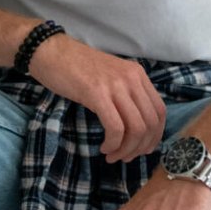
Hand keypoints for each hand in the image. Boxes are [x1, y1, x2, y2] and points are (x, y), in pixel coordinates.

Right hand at [27, 33, 166, 161]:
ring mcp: (116, 85)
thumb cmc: (77, 68)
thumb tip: (136, 127)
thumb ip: (126, 95)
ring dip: (126, 149)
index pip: (159, 111)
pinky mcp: (97, 94)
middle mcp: (132, 78)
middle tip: (125, 157)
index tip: (143, 149)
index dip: (155, 135)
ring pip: (136, 128)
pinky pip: (116, 128)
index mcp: (138, 74)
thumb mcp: (111, 78)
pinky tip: (104, 147)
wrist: (51, 52)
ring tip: (112, 155)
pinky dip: (113, 144)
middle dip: (140, 147)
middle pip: (150, 123)